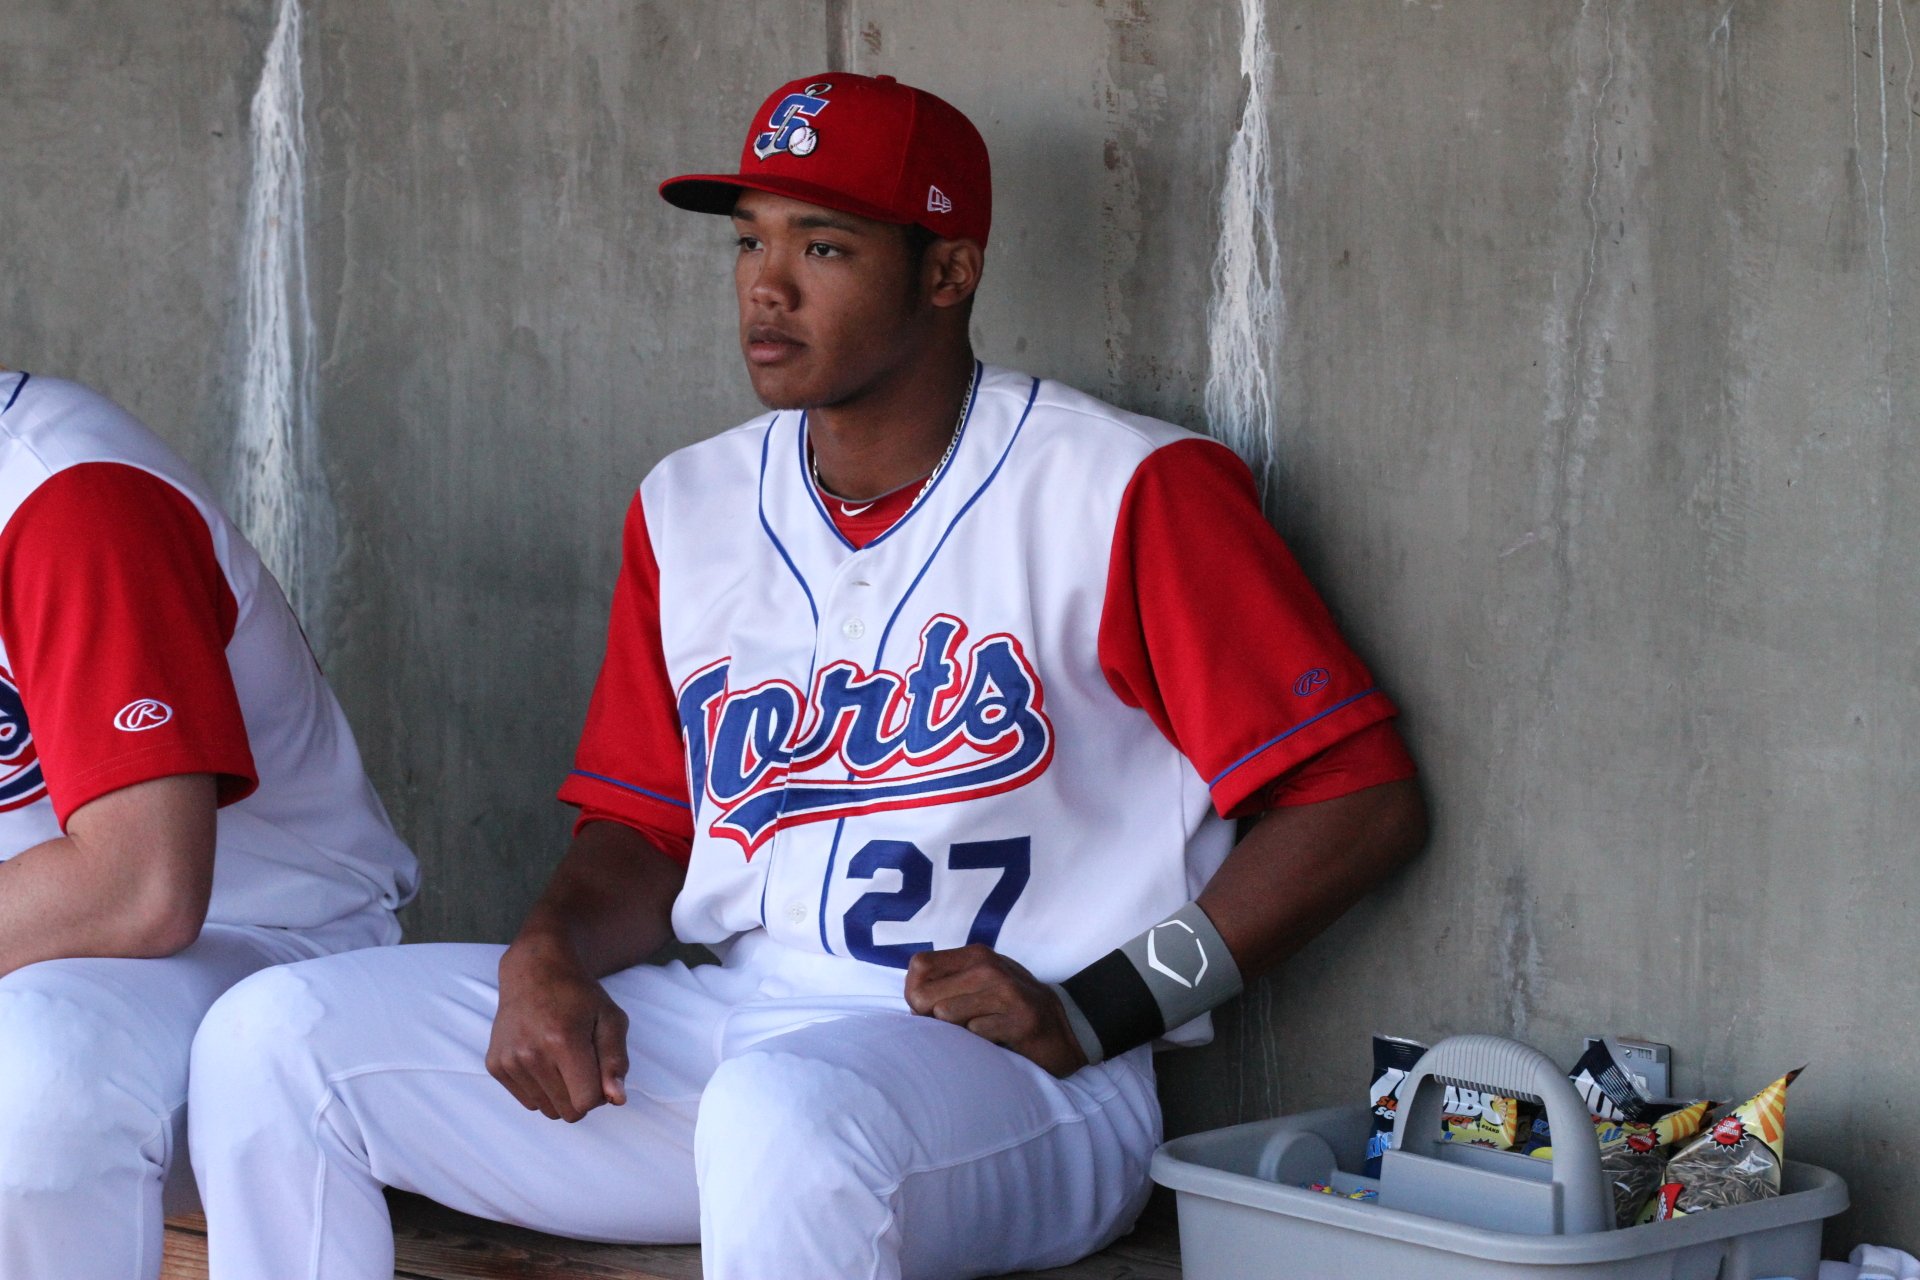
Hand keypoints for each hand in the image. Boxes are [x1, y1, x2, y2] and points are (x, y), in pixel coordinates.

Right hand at [486, 938, 629, 1121]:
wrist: (534, 971)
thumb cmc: (577, 995)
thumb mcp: (610, 1019)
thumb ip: (616, 1061)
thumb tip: (616, 1100)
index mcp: (564, 1041)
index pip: (588, 1101)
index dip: (601, 1092)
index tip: (598, 1070)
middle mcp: (531, 1054)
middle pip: (568, 1112)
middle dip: (581, 1095)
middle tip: (582, 1063)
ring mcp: (509, 1061)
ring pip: (547, 1110)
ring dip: (561, 1093)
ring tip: (561, 1059)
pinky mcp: (495, 1065)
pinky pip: (528, 1101)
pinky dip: (541, 1089)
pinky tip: (543, 1059)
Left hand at [904, 944, 1088, 1077]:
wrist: (1065, 1030)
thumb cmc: (1013, 1010)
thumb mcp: (981, 985)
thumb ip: (947, 984)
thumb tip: (910, 998)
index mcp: (976, 955)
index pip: (919, 966)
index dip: (915, 993)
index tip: (930, 1009)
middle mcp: (989, 967)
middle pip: (924, 996)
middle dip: (930, 1019)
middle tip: (958, 1026)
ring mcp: (1006, 992)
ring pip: (946, 1016)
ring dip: (958, 1032)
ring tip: (981, 1032)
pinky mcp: (1019, 1019)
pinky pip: (975, 1034)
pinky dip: (981, 1044)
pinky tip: (998, 1040)